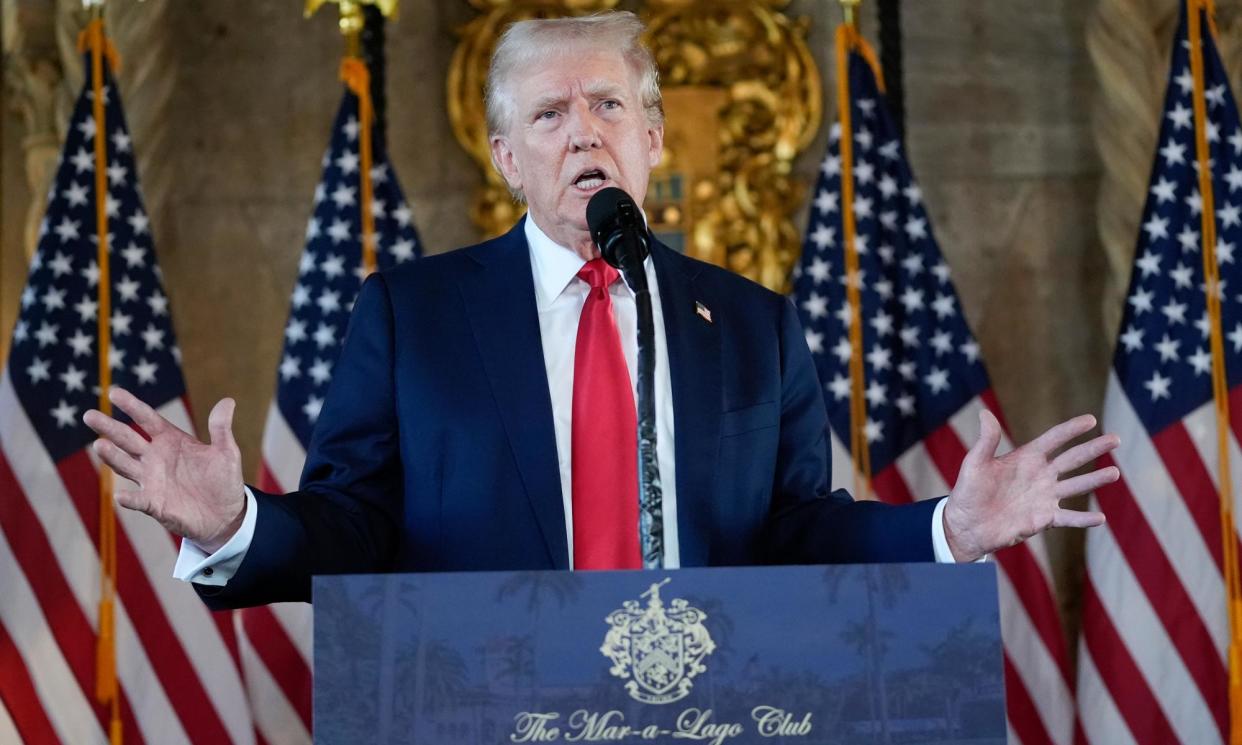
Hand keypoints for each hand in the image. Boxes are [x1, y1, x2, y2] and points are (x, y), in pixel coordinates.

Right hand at [83, 386, 245, 552]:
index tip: (114, 392)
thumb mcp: (226, 452)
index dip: (132, 406)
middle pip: (127, 439)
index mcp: (171, 440)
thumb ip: (221, 429)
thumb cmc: (223, 480)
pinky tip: (120, 496)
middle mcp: (155, 458)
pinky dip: (129, 498)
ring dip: (112, 457)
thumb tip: (227, 401)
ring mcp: (152, 480)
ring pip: (126, 465)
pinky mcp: (155, 504)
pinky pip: (138, 500)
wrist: (225, 515)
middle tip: (89, 415)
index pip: (147, 419)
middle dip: (109, 427)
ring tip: (99, 445)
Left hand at [943, 409, 1117, 561]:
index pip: (1053, 439)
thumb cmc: (968, 491)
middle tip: (1115, 439)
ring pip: (1076, 486)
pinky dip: (1084, 520)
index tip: (1091, 420)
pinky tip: (1100, 519)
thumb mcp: (975, 463)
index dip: (1071, 429)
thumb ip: (986, 440)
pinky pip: (1069, 518)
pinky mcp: (1044, 518)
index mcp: (1026, 458)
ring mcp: (1045, 497)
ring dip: (1095, 480)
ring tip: (1115, 473)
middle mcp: (1040, 475)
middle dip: (1093, 449)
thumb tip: (984, 412)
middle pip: (1072, 459)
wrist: (966, 525)